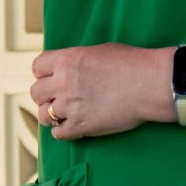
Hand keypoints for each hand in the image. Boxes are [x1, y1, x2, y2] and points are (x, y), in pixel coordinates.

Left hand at [28, 44, 170, 139]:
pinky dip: (62, 132)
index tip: (52, 78)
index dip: (44, 73)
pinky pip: (58, 134)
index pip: (37, 67)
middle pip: (36, 92)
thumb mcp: (99, 51)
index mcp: (67, 60)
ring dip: (51, 115)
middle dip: (45, 95)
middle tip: (58, 98)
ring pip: (43, 115)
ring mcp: (71, 105)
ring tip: (63, 114)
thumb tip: (69, 66)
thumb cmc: (132, 63)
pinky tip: (72, 127)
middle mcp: (64, 82)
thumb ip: (77, 60)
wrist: (150, 83)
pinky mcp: (82, 126)